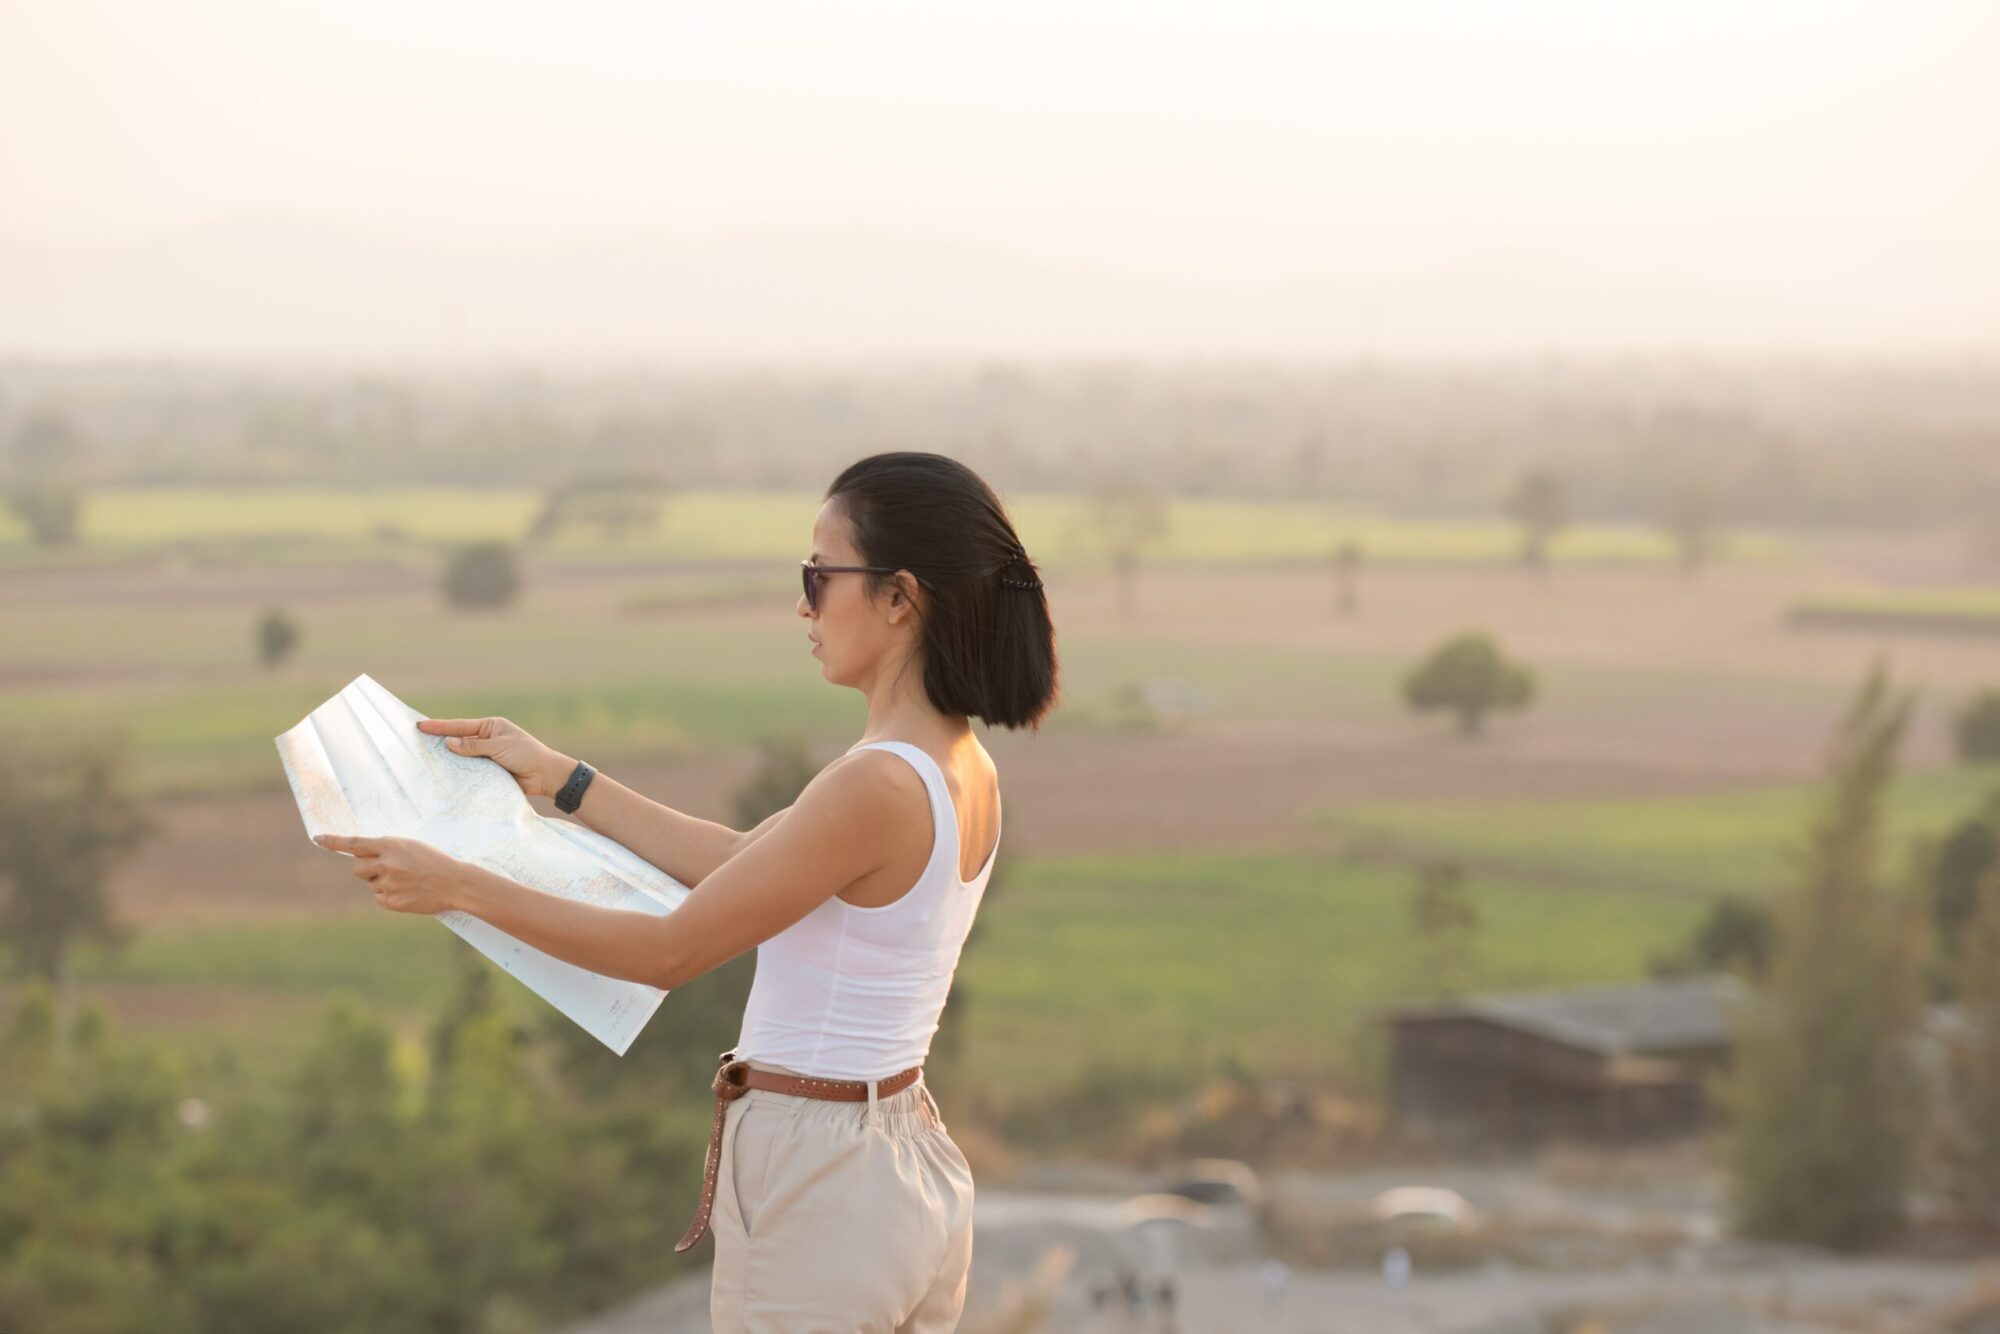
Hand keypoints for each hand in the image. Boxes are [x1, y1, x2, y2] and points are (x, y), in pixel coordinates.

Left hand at [314, 833, 466, 914]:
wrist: (456, 883)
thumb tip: (362, 855)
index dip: (334, 841)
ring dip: (381, 882)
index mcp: (392, 845)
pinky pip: (379, 898)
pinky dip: (390, 896)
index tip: (318, 839)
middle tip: (384, 869)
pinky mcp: (392, 902)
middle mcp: (387, 863)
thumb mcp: (411, 847)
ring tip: (406, 881)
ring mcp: (389, 884)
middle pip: (357, 867)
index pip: (355, 843)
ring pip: (371, 884)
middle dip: (366, 869)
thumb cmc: (435, 862)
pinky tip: (407, 892)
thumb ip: (387, 850)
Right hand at [416, 715, 572, 797]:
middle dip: (440, 741)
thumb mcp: (499, 747)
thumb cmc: (526, 754)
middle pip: (459, 741)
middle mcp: (487, 740)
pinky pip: (470, 770)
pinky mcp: (489, 771)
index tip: (421, 725)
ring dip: (448, 759)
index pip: (460, 726)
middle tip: (416, 741)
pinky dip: (458, 772)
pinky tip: (444, 774)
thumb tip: (448, 743)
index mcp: (491, 727)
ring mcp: (487, 756)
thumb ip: (473, 746)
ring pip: (462, 757)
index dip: (440, 727)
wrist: (545, 775)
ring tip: (424, 759)